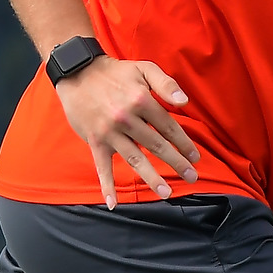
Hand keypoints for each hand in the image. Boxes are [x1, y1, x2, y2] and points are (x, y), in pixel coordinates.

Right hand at [52, 56, 201, 207]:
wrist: (78, 72)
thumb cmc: (115, 72)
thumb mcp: (144, 69)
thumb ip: (166, 84)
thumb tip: (184, 102)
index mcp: (141, 100)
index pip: (168, 127)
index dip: (184, 143)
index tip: (195, 156)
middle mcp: (126, 118)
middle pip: (156, 145)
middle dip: (176, 162)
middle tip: (192, 176)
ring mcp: (110, 132)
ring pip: (135, 159)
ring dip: (152, 178)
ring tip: (167, 193)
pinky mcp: (95, 141)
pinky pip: (102, 167)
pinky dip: (107, 186)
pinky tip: (113, 203)